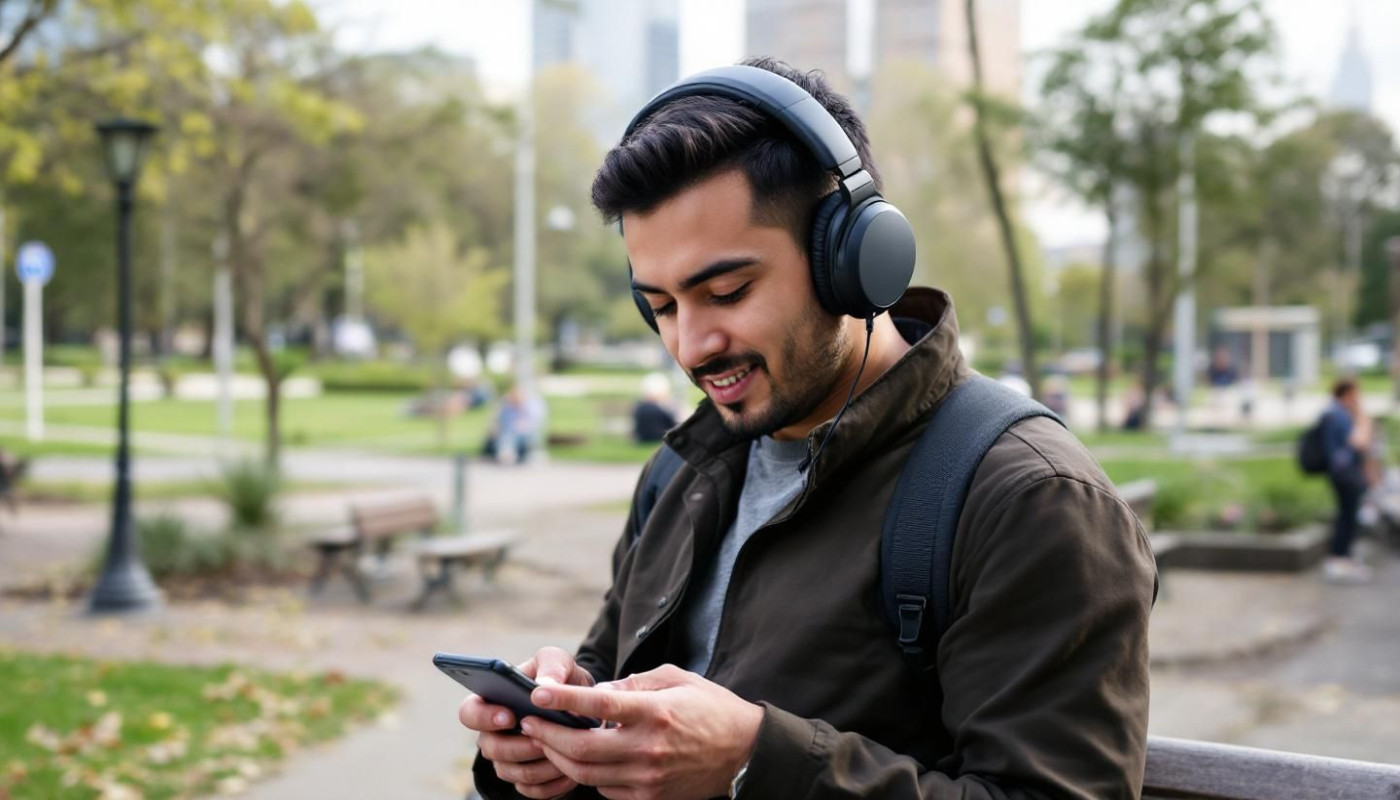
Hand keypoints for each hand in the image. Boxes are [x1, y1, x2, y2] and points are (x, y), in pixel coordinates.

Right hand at [458, 647, 594, 798]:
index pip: (470, 712)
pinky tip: (570, 771)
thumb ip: (552, 665)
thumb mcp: (558, 661)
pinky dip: (551, 783)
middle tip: (543, 739)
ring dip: (538, 765)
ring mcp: (507, 759)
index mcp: (492, 700)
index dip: (484, 717)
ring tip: (563, 754)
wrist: (584, 706)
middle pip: (490, 748)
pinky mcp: (526, 780)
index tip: (510, 716)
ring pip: (511, 772)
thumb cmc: (560, 679)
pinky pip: (532, 790)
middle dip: (518, 746)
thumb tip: (544, 686)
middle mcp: (493, 733)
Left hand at [521, 664, 763, 799]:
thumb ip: (634, 684)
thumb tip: (598, 693)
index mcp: (655, 712)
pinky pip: (605, 790)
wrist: (745, 751)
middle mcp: (649, 747)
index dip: (564, 700)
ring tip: (545, 741)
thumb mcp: (677, 679)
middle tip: (528, 722)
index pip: (599, 705)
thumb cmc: (711, 707)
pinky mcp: (651, 796)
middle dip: (548, 736)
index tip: (537, 694)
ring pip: (587, 775)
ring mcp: (648, 776)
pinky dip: (587, 775)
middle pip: (582, 749)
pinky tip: (580, 760)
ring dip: (559, 758)